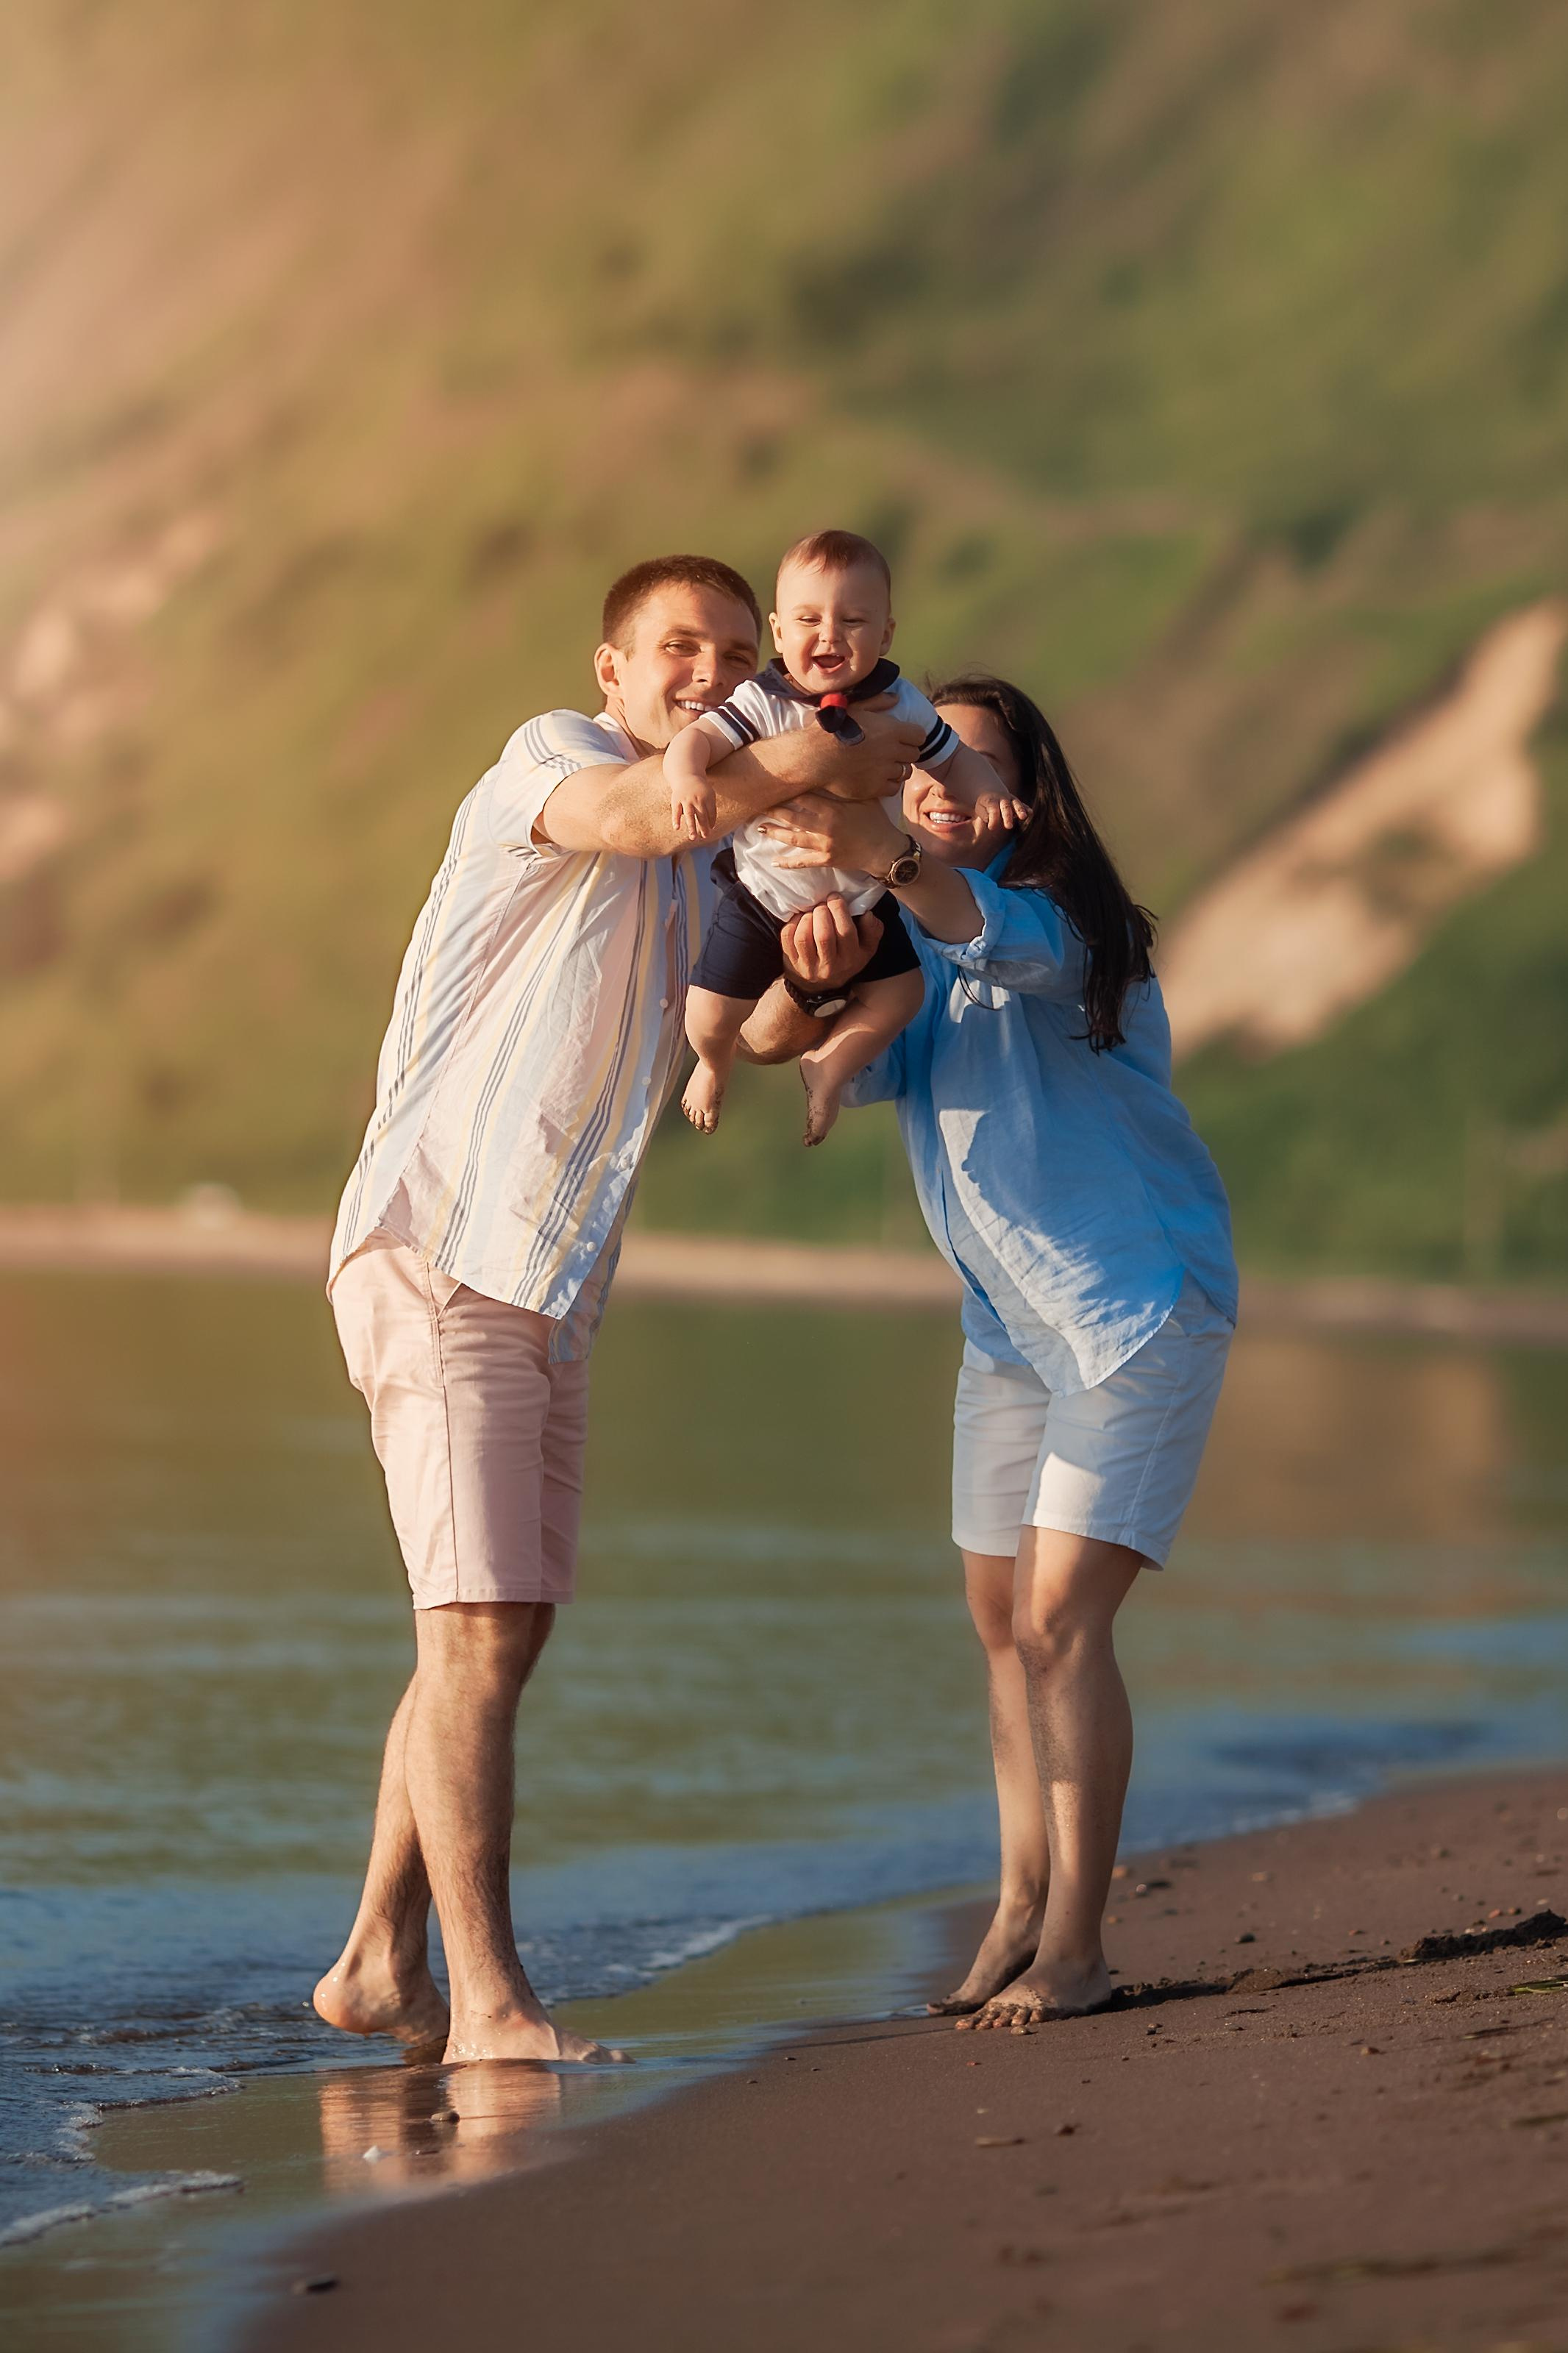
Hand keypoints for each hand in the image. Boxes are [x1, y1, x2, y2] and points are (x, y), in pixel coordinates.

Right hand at [670, 782, 717, 842]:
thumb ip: (711, 808)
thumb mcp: (709, 794)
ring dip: (691, 827)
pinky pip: (676, 812)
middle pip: (701, 816)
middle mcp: (697, 799)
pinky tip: (676, 828)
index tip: (710, 829)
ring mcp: (686, 800)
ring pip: (689, 815)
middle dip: (703, 827)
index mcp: (707, 798)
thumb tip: (712, 826)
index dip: (711, 822)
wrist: (686, 775)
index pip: (711, 813)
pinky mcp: (676, 800)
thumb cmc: (699, 789)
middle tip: (705, 837)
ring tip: (693, 838)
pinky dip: (676, 820)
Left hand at [757, 793, 905, 873]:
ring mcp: (824, 845)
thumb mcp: (864, 798)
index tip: (773, 785)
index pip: (804, 797)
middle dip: (773, 810)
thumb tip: (834, 767)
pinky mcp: (825, 860)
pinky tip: (775, 862)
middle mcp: (825, 826)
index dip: (786, 792)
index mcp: (833, 809)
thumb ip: (846, 787)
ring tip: (760, 828)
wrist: (885, 850)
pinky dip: (788, 863)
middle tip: (757, 804)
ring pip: (793, 838)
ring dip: (775, 833)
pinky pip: (803, 862)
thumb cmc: (876, 821)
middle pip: (793, 816)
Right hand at [777, 700, 923, 801]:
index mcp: (890, 729)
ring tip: (884, 765)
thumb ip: (877, 702)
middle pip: (914, 755)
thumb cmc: (831, 729)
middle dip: (905, 752)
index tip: (902, 738)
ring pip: (905, 772)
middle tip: (891, 752)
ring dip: (897, 768)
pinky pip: (893, 788)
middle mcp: (891, 751)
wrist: (813, 757)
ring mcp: (884, 771)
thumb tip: (896, 698)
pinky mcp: (875, 788)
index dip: (912, 736)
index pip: (919, 735)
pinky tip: (877, 777)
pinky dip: (888, 784)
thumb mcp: (854, 708)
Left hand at [779, 897, 882, 989]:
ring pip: (803, 937)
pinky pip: (788, 938)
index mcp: (851, 959)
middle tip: (823, 904)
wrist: (820, 983)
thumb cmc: (845, 957)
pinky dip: (793, 923)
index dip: (839, 909)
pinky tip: (801, 919)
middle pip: (823, 935)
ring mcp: (808, 966)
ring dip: (807, 917)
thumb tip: (867, 913)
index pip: (845, 931)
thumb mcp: (866, 948)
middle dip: (822, 912)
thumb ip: (873, 930)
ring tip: (812, 912)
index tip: (835, 897)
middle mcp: (829, 966)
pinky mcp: (791, 961)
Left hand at [970, 789, 1031, 834]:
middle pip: (1005, 807)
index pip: (993, 810)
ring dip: (1020, 811)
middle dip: (1007, 817)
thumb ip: (984, 816)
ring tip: (1023, 817)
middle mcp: (1002, 799)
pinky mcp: (1018, 803)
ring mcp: (1012, 800)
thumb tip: (988, 823)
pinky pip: (1023, 805)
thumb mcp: (980, 809)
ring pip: (1016, 804)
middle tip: (1008, 827)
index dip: (993, 819)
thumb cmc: (984, 806)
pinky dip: (1027, 809)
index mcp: (991, 801)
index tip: (991, 828)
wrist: (992, 792)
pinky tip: (1030, 813)